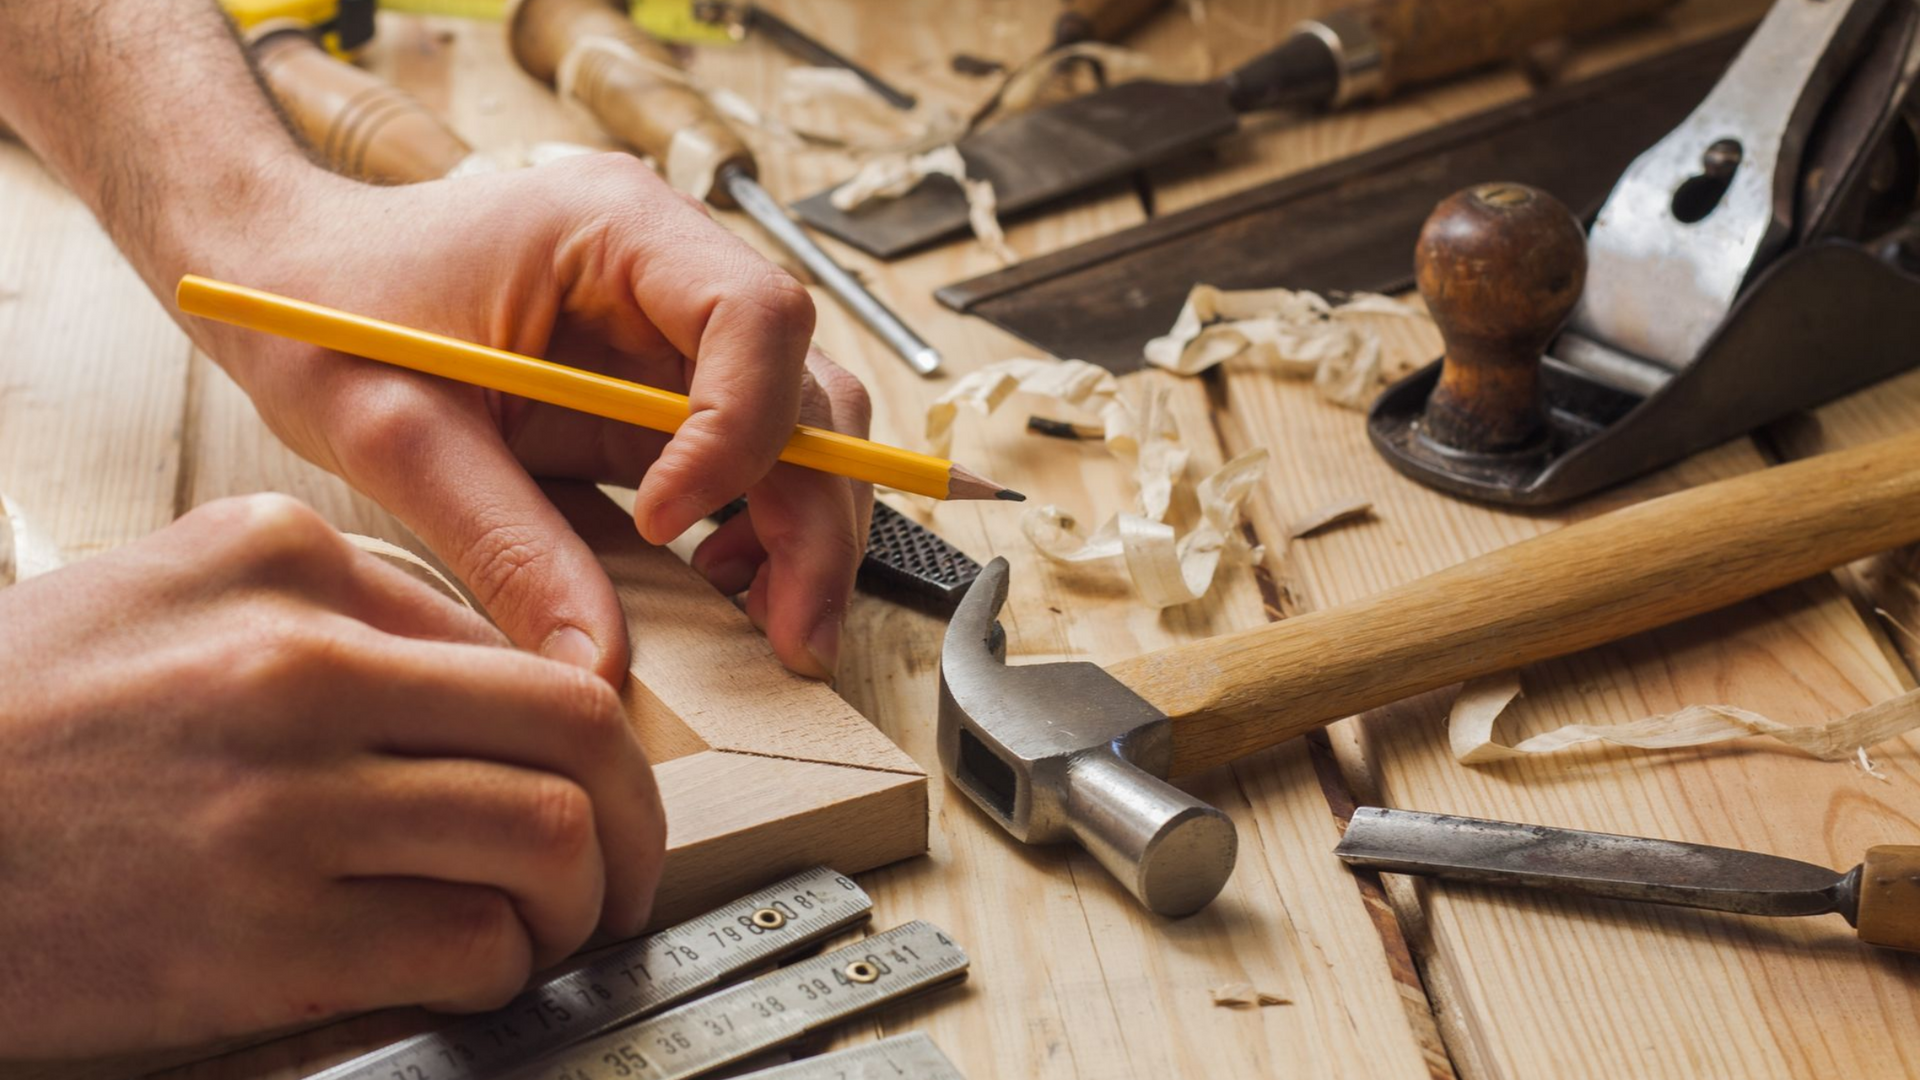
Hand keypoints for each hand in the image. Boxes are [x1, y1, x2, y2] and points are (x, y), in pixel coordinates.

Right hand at [0, 495, 663, 1056]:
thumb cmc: (23, 727)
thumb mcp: (172, 596)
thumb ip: (338, 614)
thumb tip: (496, 680)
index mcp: (286, 566)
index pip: (521, 647)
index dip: (594, 740)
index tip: (594, 790)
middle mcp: (298, 668)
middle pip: (575, 735)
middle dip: (631, 820)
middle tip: (621, 872)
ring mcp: (283, 803)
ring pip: (550, 842)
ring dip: (580, 905)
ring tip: (550, 930)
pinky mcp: (260, 936)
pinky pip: (469, 946)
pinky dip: (501, 967)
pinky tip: (468, 969)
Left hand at [188, 155, 873, 683]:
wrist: (281, 278)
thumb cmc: (322, 314)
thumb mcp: (397, 434)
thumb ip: (506, 546)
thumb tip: (597, 666)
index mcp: (614, 227)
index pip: (756, 316)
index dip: (741, 431)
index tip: (665, 522)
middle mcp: (672, 268)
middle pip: (810, 387)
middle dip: (815, 517)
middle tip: (796, 636)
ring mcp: (676, 330)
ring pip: (806, 429)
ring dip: (804, 531)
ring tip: (769, 626)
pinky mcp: (661, 389)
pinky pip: (751, 460)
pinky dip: (760, 529)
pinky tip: (719, 583)